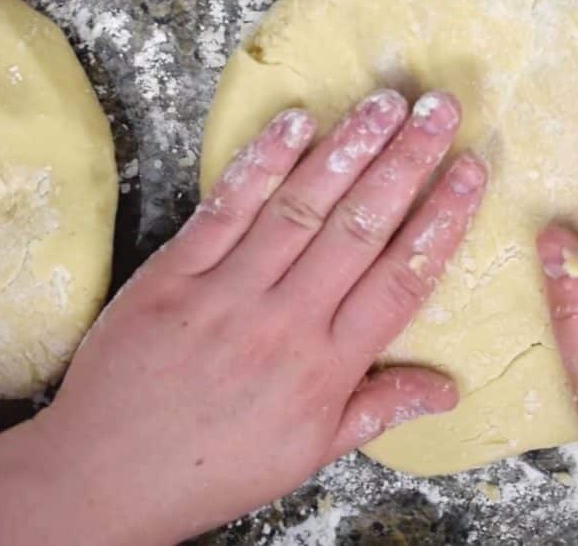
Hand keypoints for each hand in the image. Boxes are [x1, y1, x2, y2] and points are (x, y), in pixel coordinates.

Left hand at [0, 91, 486, 544]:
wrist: (107, 476)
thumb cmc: (217, 467)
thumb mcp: (310, 453)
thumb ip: (380, 409)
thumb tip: (449, 390)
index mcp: (327, 367)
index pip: (402, 280)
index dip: (442, 220)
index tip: (471, 173)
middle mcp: (286, 322)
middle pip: (361, 228)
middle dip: (408, 162)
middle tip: (440, 111)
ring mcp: (228, 293)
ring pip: (302, 207)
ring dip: (349, 148)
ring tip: (386, 102)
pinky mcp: (174, 273)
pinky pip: (227, 207)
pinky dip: (264, 161)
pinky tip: (298, 121)